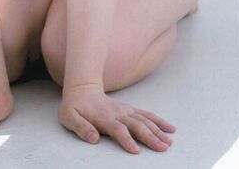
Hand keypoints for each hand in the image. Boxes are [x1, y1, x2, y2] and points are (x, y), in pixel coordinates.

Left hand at [58, 85, 175, 153]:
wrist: (82, 88)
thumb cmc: (74, 107)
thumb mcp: (69, 117)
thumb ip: (81, 128)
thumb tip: (94, 139)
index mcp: (104, 117)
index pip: (118, 129)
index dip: (127, 140)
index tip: (136, 151)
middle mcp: (118, 113)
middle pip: (137, 125)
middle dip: (150, 137)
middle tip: (163, 148)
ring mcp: (125, 110)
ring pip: (145, 120)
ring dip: (158, 130)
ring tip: (169, 141)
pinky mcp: (130, 109)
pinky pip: (147, 115)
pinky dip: (159, 121)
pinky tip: (169, 128)